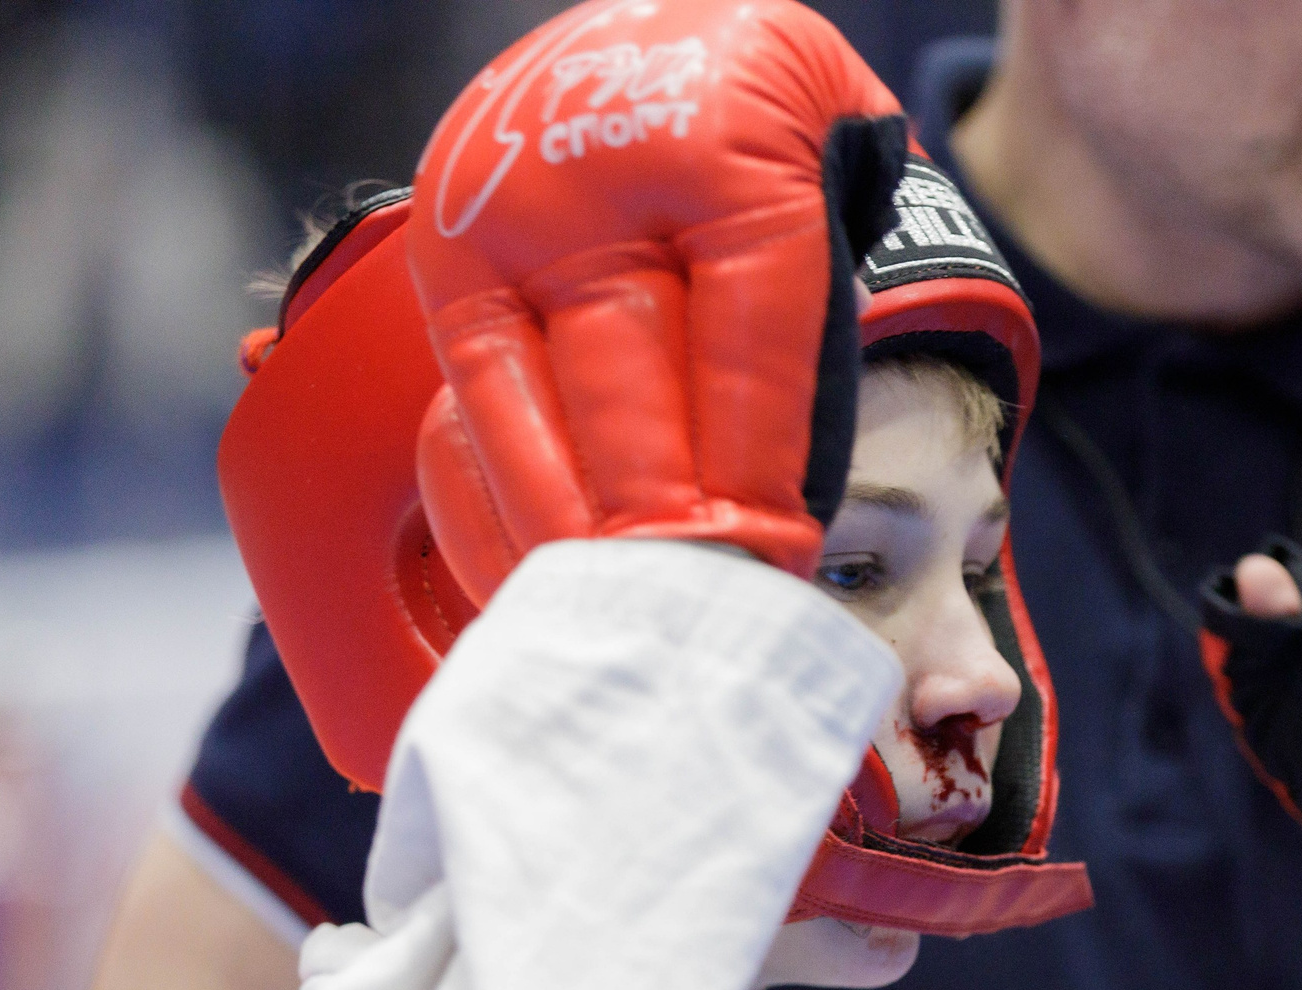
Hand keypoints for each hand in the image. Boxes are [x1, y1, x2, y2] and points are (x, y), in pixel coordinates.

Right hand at [406, 0, 907, 582]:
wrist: (645, 31)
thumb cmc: (760, 101)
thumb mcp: (838, 120)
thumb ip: (854, 255)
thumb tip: (811, 435)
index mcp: (713, 141)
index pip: (748, 330)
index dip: (763, 460)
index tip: (775, 557)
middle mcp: (587, 180)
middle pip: (636, 388)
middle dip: (676, 519)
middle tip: (710, 614)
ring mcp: (500, 223)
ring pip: (533, 415)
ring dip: (585, 534)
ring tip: (634, 619)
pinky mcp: (446, 267)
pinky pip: (466, 414)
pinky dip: (506, 515)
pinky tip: (550, 585)